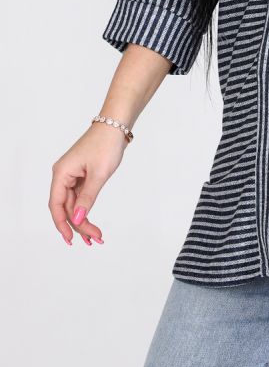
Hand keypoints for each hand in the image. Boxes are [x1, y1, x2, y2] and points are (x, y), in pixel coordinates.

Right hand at [49, 122, 127, 245]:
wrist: (115, 126)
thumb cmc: (106, 145)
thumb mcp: (99, 174)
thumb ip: (87, 198)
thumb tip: (77, 219)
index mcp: (62, 173)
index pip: (56, 205)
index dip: (62, 224)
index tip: (71, 240)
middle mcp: (63, 175)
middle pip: (65, 207)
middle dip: (78, 225)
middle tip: (94, 239)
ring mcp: (72, 175)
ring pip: (73, 204)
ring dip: (82, 220)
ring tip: (95, 236)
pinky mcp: (81, 175)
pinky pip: (79, 197)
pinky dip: (85, 209)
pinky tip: (90, 221)